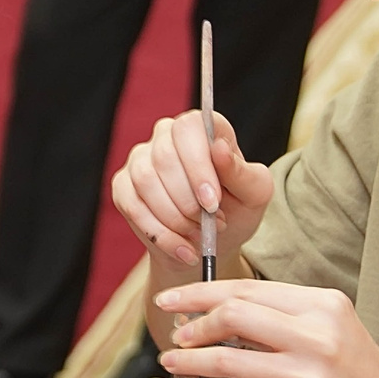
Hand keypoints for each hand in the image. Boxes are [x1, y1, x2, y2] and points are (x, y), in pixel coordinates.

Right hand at [111, 109, 273, 267]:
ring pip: (146, 182)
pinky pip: (133, 206)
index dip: (198, 165)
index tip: (212, 201)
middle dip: (189, 200)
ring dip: (175, 218)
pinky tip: (183, 249)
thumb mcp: (254, 193)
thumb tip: (219, 149)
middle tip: (212, 224)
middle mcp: (166, 136)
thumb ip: (241, 171)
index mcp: (201, 128)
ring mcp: (141, 160)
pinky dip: (161, 234)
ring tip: (199, 234)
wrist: (209, 243)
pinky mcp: (124, 186)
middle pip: (165, 157)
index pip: (188, 128)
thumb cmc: (236, 209)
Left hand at [147, 281, 378, 377]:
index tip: (174, 298)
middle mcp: (318, 336)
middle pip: (234, 313)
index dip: (202, 292)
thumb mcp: (335, 333)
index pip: (251, 288)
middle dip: (192, 322)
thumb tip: (219, 314)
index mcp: (325, 306)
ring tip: (169, 362)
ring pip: (225, 359)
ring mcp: (307, 376)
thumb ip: (286, 320)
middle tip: (175, 334)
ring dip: (186, 361)